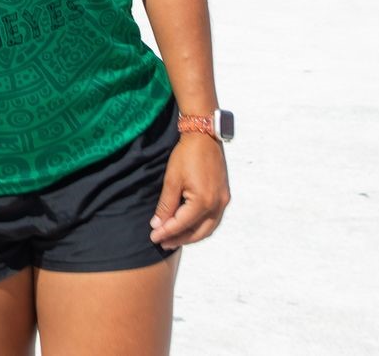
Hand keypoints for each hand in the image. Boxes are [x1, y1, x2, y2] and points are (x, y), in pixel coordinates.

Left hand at [149, 132, 229, 249]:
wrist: (204, 136)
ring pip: (208, 228)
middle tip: (162, 242)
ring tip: (174, 238)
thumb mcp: (171, 180)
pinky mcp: (225, 196)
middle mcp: (217, 205)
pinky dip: (201, 226)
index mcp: (203, 201)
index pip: (182, 224)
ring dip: (191, 235)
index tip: (153, 237)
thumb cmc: (186, 156)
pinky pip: (214, 219)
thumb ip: (166, 205)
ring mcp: (223, 201)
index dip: (166, 232)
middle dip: (179, 239)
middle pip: (198, 232)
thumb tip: (157, 225)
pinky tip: (189, 226)